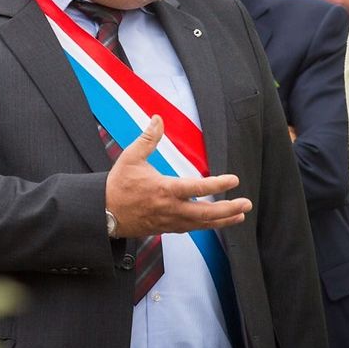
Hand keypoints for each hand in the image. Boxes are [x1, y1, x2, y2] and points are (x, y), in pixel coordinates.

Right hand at [105, 115, 251, 237]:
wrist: (102, 213)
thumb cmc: (117, 185)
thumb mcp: (130, 158)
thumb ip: (148, 138)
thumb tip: (158, 118)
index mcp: (164, 189)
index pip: (197, 188)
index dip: (218, 184)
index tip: (234, 180)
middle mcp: (170, 209)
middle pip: (206, 213)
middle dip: (229, 209)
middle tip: (246, 204)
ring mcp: (169, 221)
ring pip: (201, 225)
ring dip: (223, 220)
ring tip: (240, 216)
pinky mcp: (166, 229)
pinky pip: (191, 229)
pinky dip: (206, 226)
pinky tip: (216, 222)